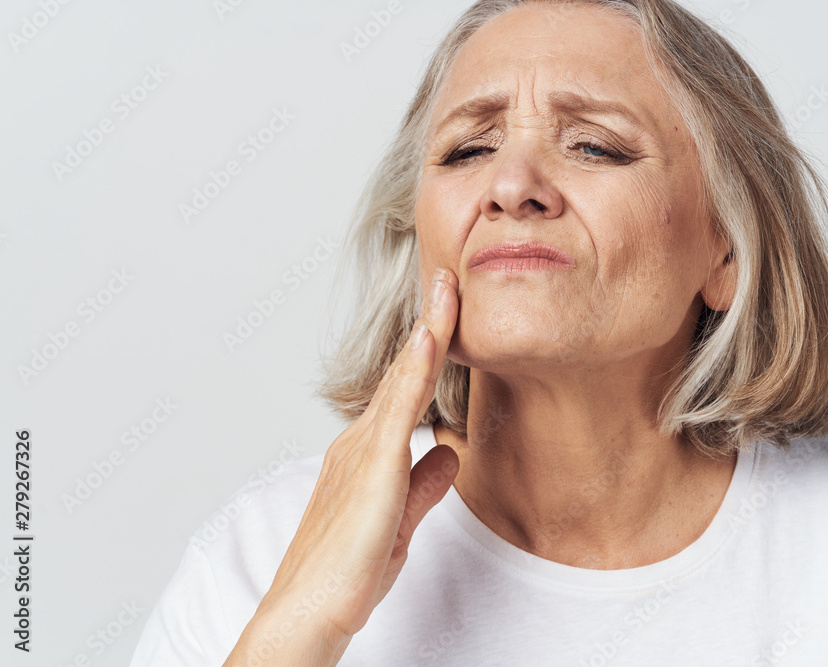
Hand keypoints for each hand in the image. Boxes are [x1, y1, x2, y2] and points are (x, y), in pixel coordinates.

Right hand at [224, 267, 460, 666]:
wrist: (309, 612)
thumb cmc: (346, 574)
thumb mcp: (400, 521)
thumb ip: (425, 484)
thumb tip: (448, 451)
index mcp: (368, 455)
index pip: (406, 391)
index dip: (428, 350)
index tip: (447, 312)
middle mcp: (360, 443)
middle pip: (404, 372)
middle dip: (430, 323)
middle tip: (449, 278)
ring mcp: (363, 451)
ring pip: (403, 379)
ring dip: (428, 329)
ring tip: (447, 287)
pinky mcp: (373, 468)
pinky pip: (400, 408)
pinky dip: (416, 368)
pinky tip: (432, 337)